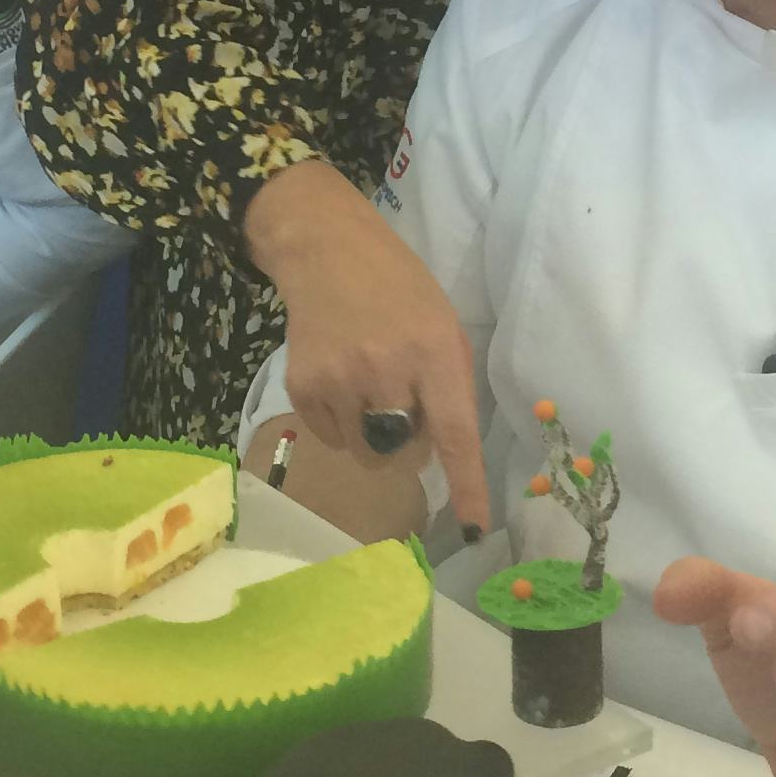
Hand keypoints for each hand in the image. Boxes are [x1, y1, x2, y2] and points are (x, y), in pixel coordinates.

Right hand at [245, 160, 491, 527]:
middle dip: (409, 444)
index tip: (473, 526)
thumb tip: (441, 450)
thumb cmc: (398, 289)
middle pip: (402, 452)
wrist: (326, 250)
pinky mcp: (302, 386)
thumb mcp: (442, 324)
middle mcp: (386, 368)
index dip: (466, 483)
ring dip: (373, 435)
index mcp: (433, 351)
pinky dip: (341, 423)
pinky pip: (331, 438)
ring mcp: (338, 379)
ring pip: (365, 452)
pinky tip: (341, 379)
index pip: (455, 432)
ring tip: (369, 389)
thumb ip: (449, 384)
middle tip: (403, 403)